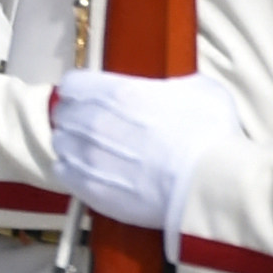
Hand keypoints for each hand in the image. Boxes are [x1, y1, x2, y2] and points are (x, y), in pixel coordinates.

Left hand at [53, 69, 241, 233]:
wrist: (210, 186)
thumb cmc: (211, 137)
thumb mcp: (201, 92)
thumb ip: (175, 84)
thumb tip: (172, 87)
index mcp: (115, 93)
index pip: (73, 84)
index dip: (82, 91)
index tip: (91, 99)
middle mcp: (92, 121)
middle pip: (64, 114)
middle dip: (77, 119)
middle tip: (97, 130)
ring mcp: (88, 156)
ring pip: (61, 143)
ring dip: (73, 146)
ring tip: (94, 155)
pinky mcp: (89, 188)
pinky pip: (63, 173)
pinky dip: (72, 172)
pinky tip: (91, 175)